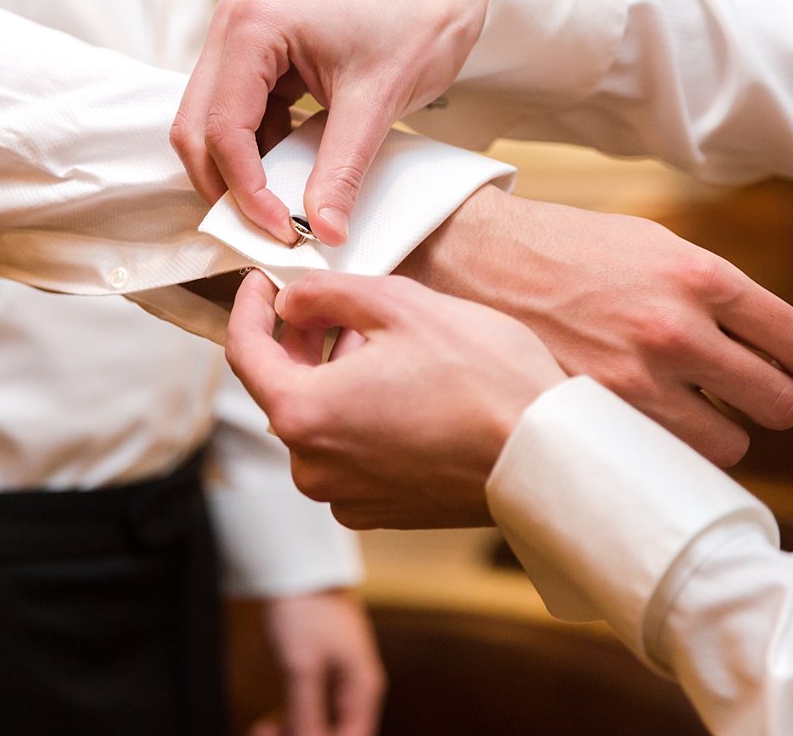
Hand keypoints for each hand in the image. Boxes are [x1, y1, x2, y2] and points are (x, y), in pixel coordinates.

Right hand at [171, 0, 490, 245]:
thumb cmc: (417, 17)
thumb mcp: (377, 100)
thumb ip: (342, 171)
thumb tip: (323, 232)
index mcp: (252, 26)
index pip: (221, 128)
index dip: (246, 191)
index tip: (285, 231)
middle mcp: (232, 26)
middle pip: (197, 128)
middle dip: (228, 187)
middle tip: (273, 230)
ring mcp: (242, 39)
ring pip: (212, 126)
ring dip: (241, 172)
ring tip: (285, 211)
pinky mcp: (260, 55)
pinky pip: (240, 115)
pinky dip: (259, 152)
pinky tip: (294, 177)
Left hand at [227, 270, 565, 528]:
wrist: (547, 454)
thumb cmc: (481, 376)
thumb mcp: (399, 306)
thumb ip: (326, 295)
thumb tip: (289, 301)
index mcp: (304, 414)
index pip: (245, 353)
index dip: (249, 308)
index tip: (263, 282)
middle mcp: (313, 467)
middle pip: (282, 389)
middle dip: (300, 341)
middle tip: (331, 304)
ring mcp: (348, 496)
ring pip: (318, 421)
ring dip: (333, 378)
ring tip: (378, 343)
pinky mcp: (382, 511)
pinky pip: (349, 454)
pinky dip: (358, 417)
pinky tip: (399, 389)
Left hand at [250, 589, 385, 735]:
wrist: (297, 565)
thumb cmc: (305, 608)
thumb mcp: (302, 667)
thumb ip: (307, 714)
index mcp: (363, 688)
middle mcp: (357, 687)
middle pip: (338, 733)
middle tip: (265, 734)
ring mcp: (340, 678)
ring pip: (322, 724)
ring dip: (294, 732)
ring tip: (261, 730)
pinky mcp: (323, 670)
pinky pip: (312, 708)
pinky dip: (292, 718)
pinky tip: (268, 723)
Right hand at [398, 186, 792, 464]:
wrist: (475, 260)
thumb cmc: (574, 252)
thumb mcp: (660, 249)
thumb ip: (734, 297)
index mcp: (700, 276)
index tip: (782, 365)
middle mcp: (676, 330)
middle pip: (779, 404)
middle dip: (766, 402)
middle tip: (734, 391)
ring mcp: (635, 380)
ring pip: (730, 445)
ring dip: (717, 432)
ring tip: (682, 406)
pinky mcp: (598, 416)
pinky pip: (670, 460)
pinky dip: (669, 450)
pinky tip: (645, 422)